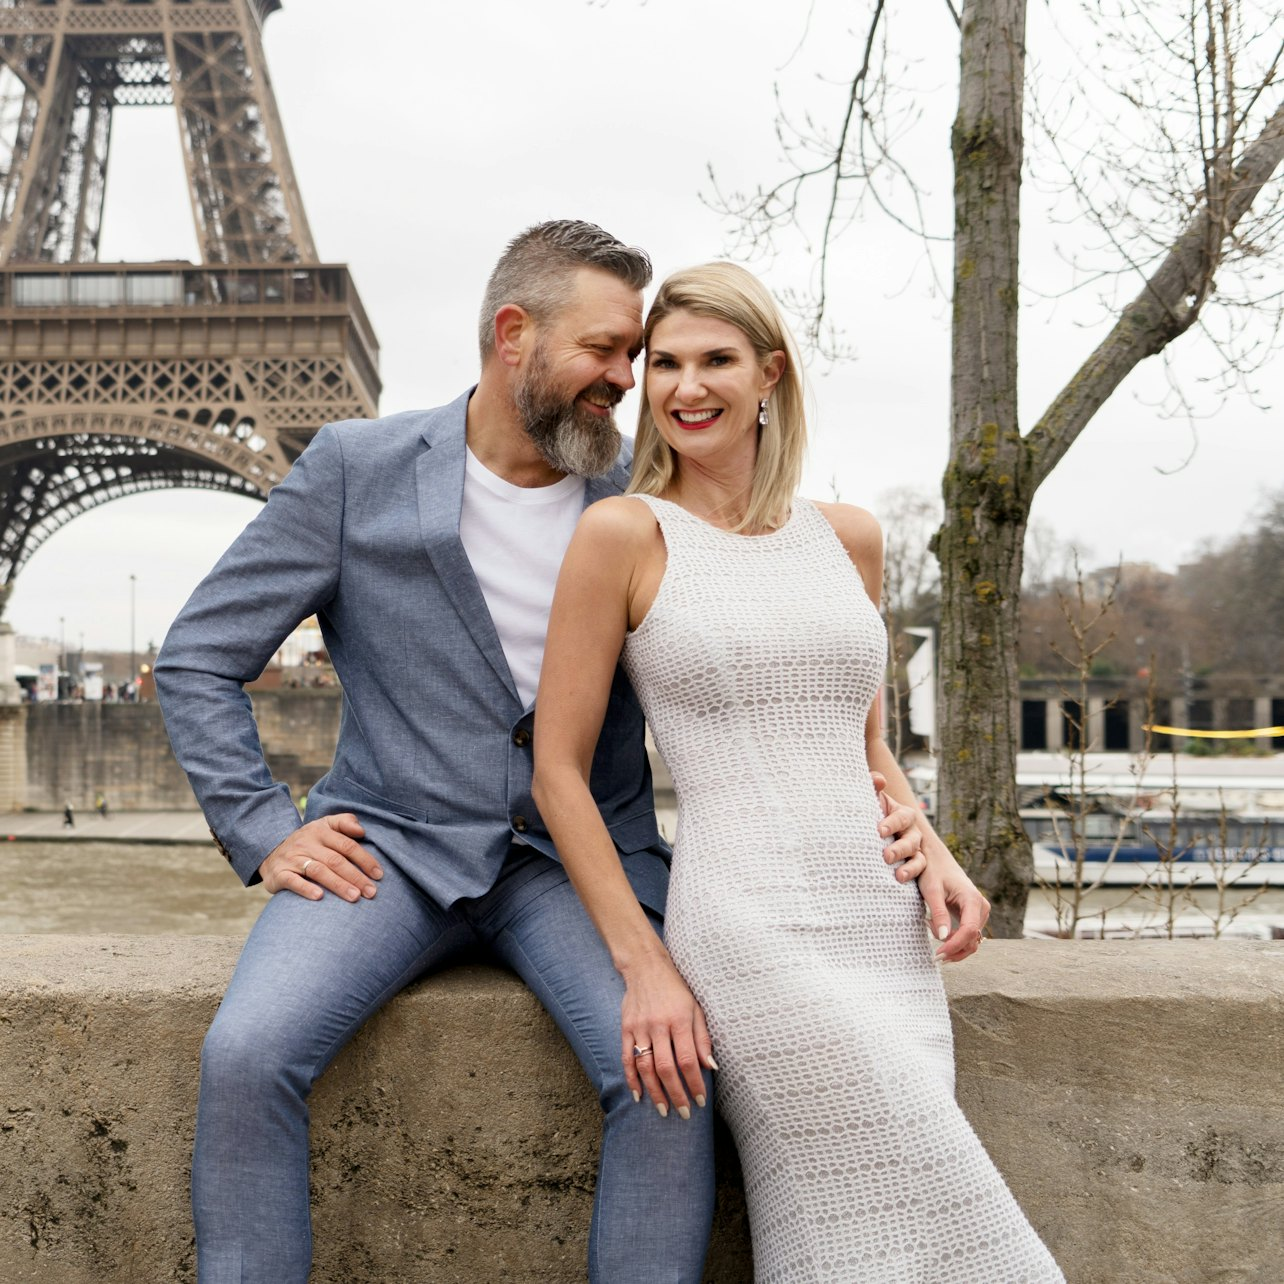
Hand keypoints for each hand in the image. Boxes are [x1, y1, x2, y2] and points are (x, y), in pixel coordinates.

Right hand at [258, 814, 383, 902]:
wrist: (270, 852)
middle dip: (356, 877)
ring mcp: (292, 858)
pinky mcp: (279, 874)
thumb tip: (361, 830)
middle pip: (335, 860)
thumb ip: (344, 822)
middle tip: (371, 892)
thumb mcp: (324, 825)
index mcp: (320, 831)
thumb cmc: (307, 842)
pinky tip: (319, 897)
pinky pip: (293, 881)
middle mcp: (306, 843)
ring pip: (318, 871)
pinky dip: (306, 889)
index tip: (379, 875)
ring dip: (338, 885)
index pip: (347, 845)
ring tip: (355, 897)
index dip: (365, 859)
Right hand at [620, 957, 716, 1118]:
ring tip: (664, 1111)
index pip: (687, 1059)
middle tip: (685, 1113)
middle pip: (666, 1068)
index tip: (701, 1100)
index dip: (694, 1083)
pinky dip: (632, 1079)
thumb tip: (710, 1067)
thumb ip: (702, 1038)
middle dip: (676, 1094)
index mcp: (679, 1020)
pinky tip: (638, 1095)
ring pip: (646, 1067)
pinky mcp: (626, 1029)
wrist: (646, 967)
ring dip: (655, 1092)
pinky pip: (627, 1058)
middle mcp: (658, 1025)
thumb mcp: (695, 1008)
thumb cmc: (676, 989)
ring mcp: (640, 1028)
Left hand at [871, 771, 926, 882]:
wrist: (864, 838)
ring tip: (899, 874)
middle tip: (886, 856)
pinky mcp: (913, 866)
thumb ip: (872, 786)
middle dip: (899, 848)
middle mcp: (911, 832)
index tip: (880, 831)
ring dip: (909, 866)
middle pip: (911, 840)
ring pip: (918, 857)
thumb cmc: (868, 815)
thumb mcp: (870, 801)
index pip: (901, 817)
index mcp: (901, 815)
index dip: (892, 823)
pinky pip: (918, 870)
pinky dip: (911, 874)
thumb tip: (879, 779)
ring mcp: (914, 850)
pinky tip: (900, 879)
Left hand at [918, 837, 990, 961]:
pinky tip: (936, 927)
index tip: (939, 954)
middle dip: (953, 948)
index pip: (969, 931)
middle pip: (972, 939)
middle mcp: (981, 907)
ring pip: (970, 940)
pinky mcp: (974, 915)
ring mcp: (979, 912)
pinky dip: (953, 938)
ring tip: (931, 927)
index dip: (955, 945)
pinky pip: (967, 934)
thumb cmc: (933, 872)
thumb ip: (938, 913)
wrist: (937, 859)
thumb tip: (942, 937)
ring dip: (952, 943)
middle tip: (933, 950)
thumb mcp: (932, 891)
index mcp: (972, 899)